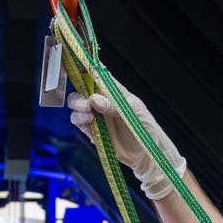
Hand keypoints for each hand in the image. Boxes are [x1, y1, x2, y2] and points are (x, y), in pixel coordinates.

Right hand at [66, 80, 186, 200]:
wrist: (145, 154)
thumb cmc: (145, 128)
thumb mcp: (133, 112)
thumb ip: (113, 105)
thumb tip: (93, 99)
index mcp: (114, 91)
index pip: (98, 74)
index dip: (88, 69)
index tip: (80, 68)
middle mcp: (102, 100)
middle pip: (82, 89)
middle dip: (80, 93)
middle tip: (87, 104)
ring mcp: (96, 115)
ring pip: (77, 104)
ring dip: (78, 107)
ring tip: (88, 116)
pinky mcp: (91, 130)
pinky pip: (78, 120)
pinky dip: (78, 118)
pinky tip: (88, 121)